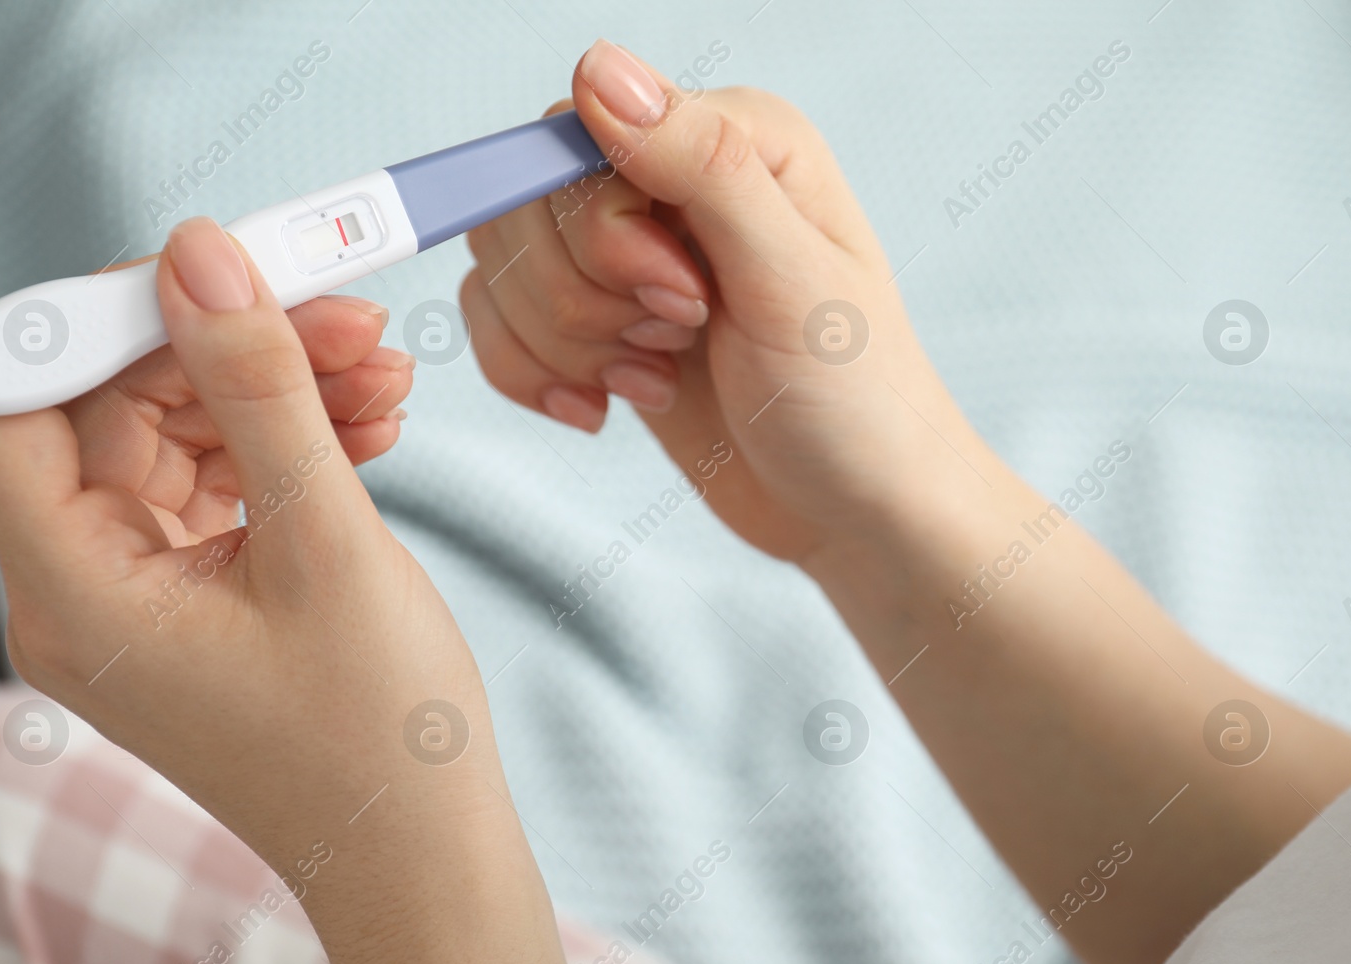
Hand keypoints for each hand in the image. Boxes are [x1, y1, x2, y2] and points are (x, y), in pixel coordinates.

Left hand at [0, 218, 597, 963]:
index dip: (93, 319)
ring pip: (178, 436)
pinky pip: (218, 484)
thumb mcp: (325, 542)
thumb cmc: (376, 739)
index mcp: (74, 592)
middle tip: (343, 313)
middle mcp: (81, 593)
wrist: (421, 857)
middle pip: (113, 406)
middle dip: (227, 344)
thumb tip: (199, 254)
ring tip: (382, 374)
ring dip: (276, 387)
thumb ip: (258, 387)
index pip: (12, 402)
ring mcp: (138, 598)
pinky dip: (287, 443)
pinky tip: (368, 427)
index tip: (205, 272)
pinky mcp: (192, 599)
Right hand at [463, 41, 1003, 563]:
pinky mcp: (595, 318)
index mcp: (732, 140)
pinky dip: (535, 374)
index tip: (684, 304)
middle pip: (529, 206)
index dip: (605, 236)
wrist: (853, 509)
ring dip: (568, 344)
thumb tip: (597, 67)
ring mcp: (625, 253)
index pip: (580, 141)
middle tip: (682, 340)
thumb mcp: (790, 279)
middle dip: (588, 302)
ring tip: (660, 375)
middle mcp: (670, 180)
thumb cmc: (853, 399)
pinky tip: (608, 404)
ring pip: (504, 265)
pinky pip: (497, 319)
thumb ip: (700, 166)